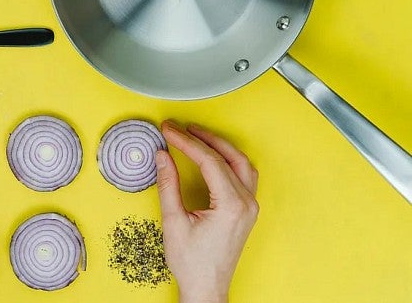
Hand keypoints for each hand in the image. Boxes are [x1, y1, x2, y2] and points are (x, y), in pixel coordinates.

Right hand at [155, 121, 258, 302]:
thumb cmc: (192, 263)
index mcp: (230, 205)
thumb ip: (168, 185)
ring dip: (219, 146)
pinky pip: (243, 175)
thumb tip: (163, 157)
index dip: (186, 142)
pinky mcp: (246, 211)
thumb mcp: (174, 221)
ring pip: (241, 163)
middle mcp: (245, 203)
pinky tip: (213, 156)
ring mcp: (249, 207)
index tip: (169, 131)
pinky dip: (228, 160)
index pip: (209, 161)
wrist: (206, 287)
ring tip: (197, 135)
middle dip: (203, 138)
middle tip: (181, 127)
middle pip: (229, 156)